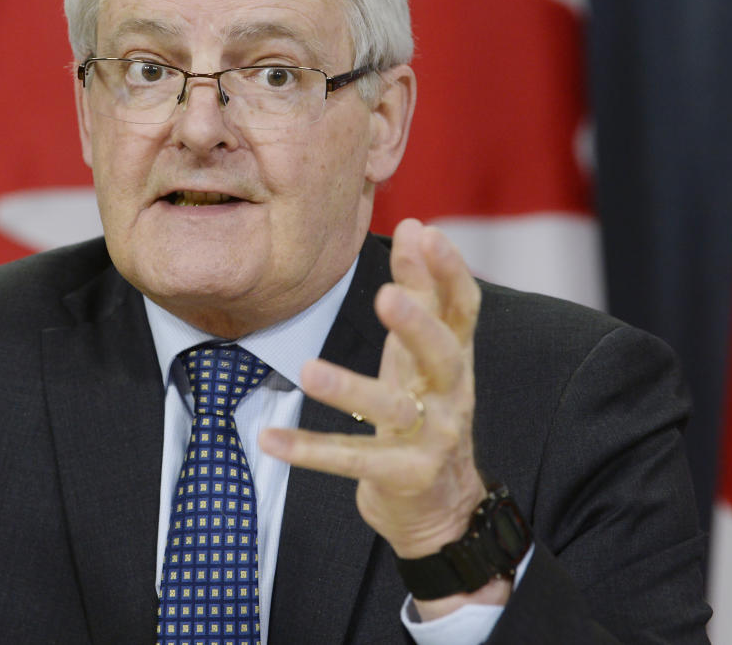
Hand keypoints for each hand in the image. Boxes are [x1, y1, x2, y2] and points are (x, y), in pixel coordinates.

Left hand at [259, 218, 507, 613]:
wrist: (441, 505)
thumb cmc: (425, 407)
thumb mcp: (421, 352)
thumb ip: (418, 292)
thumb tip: (416, 226)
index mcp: (455, 357)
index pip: (462, 308)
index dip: (451, 272)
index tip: (428, 233)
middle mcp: (451, 394)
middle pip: (444, 356)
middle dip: (417, 326)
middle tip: (386, 297)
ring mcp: (432, 437)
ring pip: (393, 409)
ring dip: (349, 389)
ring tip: (306, 371)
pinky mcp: (404, 476)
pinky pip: (353, 460)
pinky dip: (310, 450)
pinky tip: (269, 437)